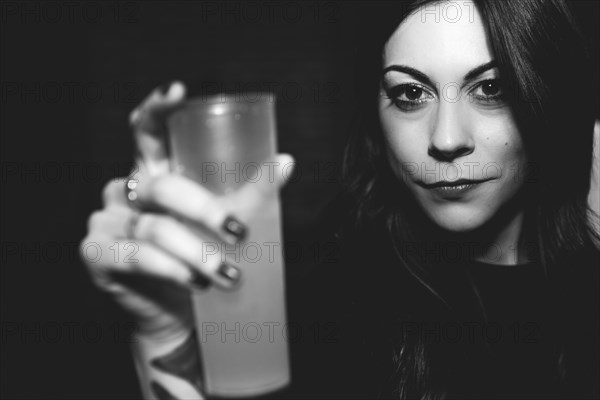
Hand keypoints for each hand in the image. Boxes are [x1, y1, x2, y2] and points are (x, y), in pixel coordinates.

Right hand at [80, 82, 294, 341]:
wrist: (177, 310)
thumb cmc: (200, 256)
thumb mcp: (224, 220)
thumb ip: (252, 193)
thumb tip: (286, 162)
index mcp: (154, 172)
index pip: (146, 130)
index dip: (157, 107)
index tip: (179, 90)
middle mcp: (125, 189)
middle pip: (162, 185)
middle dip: (204, 210)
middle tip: (239, 233)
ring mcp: (106, 219)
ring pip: (153, 226)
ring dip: (196, 252)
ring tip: (229, 275)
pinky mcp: (97, 252)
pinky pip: (135, 255)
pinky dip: (170, 269)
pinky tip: (195, 283)